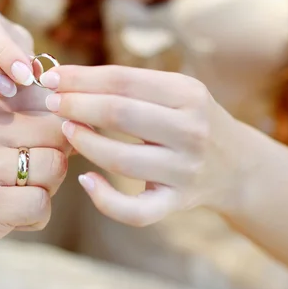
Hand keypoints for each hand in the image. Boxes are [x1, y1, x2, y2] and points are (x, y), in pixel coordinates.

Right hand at [0, 83, 70, 273]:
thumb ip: (19, 115)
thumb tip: (74, 112)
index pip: (46, 101)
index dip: (58, 128)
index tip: (44, 145)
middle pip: (58, 133)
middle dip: (55, 160)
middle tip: (31, 178)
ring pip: (54, 166)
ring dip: (47, 190)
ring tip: (19, 196)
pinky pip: (41, 204)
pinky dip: (36, 218)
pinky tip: (13, 219)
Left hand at [39, 65, 244, 226]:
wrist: (236, 165)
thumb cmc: (191, 120)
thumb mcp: (175, 92)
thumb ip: (130, 85)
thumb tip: (68, 78)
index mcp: (188, 93)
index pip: (123, 80)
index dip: (81, 78)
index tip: (52, 77)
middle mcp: (190, 130)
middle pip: (119, 114)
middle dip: (76, 105)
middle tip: (51, 102)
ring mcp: (184, 170)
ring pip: (120, 160)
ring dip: (84, 143)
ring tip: (66, 130)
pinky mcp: (177, 203)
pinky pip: (135, 211)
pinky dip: (104, 199)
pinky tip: (86, 180)